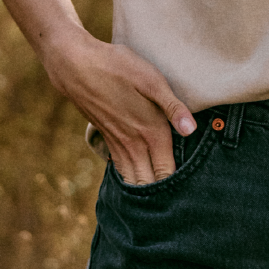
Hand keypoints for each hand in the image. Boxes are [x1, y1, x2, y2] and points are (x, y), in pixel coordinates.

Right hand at [43, 29, 195, 184]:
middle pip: (149, 183)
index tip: (190, 193)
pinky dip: (130, 179)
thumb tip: (191, 130)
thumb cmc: (118, 68)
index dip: (178, 186)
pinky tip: (138, 179)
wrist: (77, 66)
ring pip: (132, 179)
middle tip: (177, 201)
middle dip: (161, 195)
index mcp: (150, 131)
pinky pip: (121, 168)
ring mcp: (117, 143)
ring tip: (159, 199)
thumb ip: (173, 107)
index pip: (167, 172)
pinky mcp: (107, 138)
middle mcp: (133, 143)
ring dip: (144, 190)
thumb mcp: (152, 80)